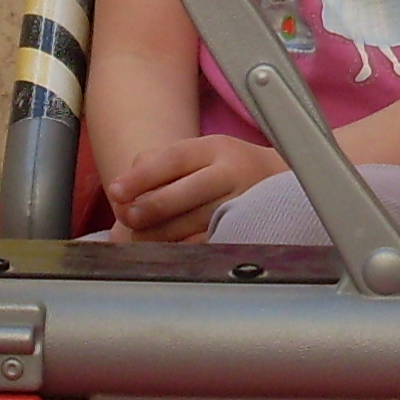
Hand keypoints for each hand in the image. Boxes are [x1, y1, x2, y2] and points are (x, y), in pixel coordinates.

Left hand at [104, 135, 286, 241]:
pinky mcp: (249, 231)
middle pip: (183, 193)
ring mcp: (244, 204)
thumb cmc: (227, 170)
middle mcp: (233, 173)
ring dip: (161, 235)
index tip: (115, 191)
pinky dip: (184, 249)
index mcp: (215, 149)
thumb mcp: (199, 154)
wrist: (284, 182)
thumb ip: (158, 164)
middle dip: (149, 209)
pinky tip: (168, 251)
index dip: (141, 177)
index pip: (173, 160)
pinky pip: (209, 244)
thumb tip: (124, 192)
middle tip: (128, 218)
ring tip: (140, 239)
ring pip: (194, 224)